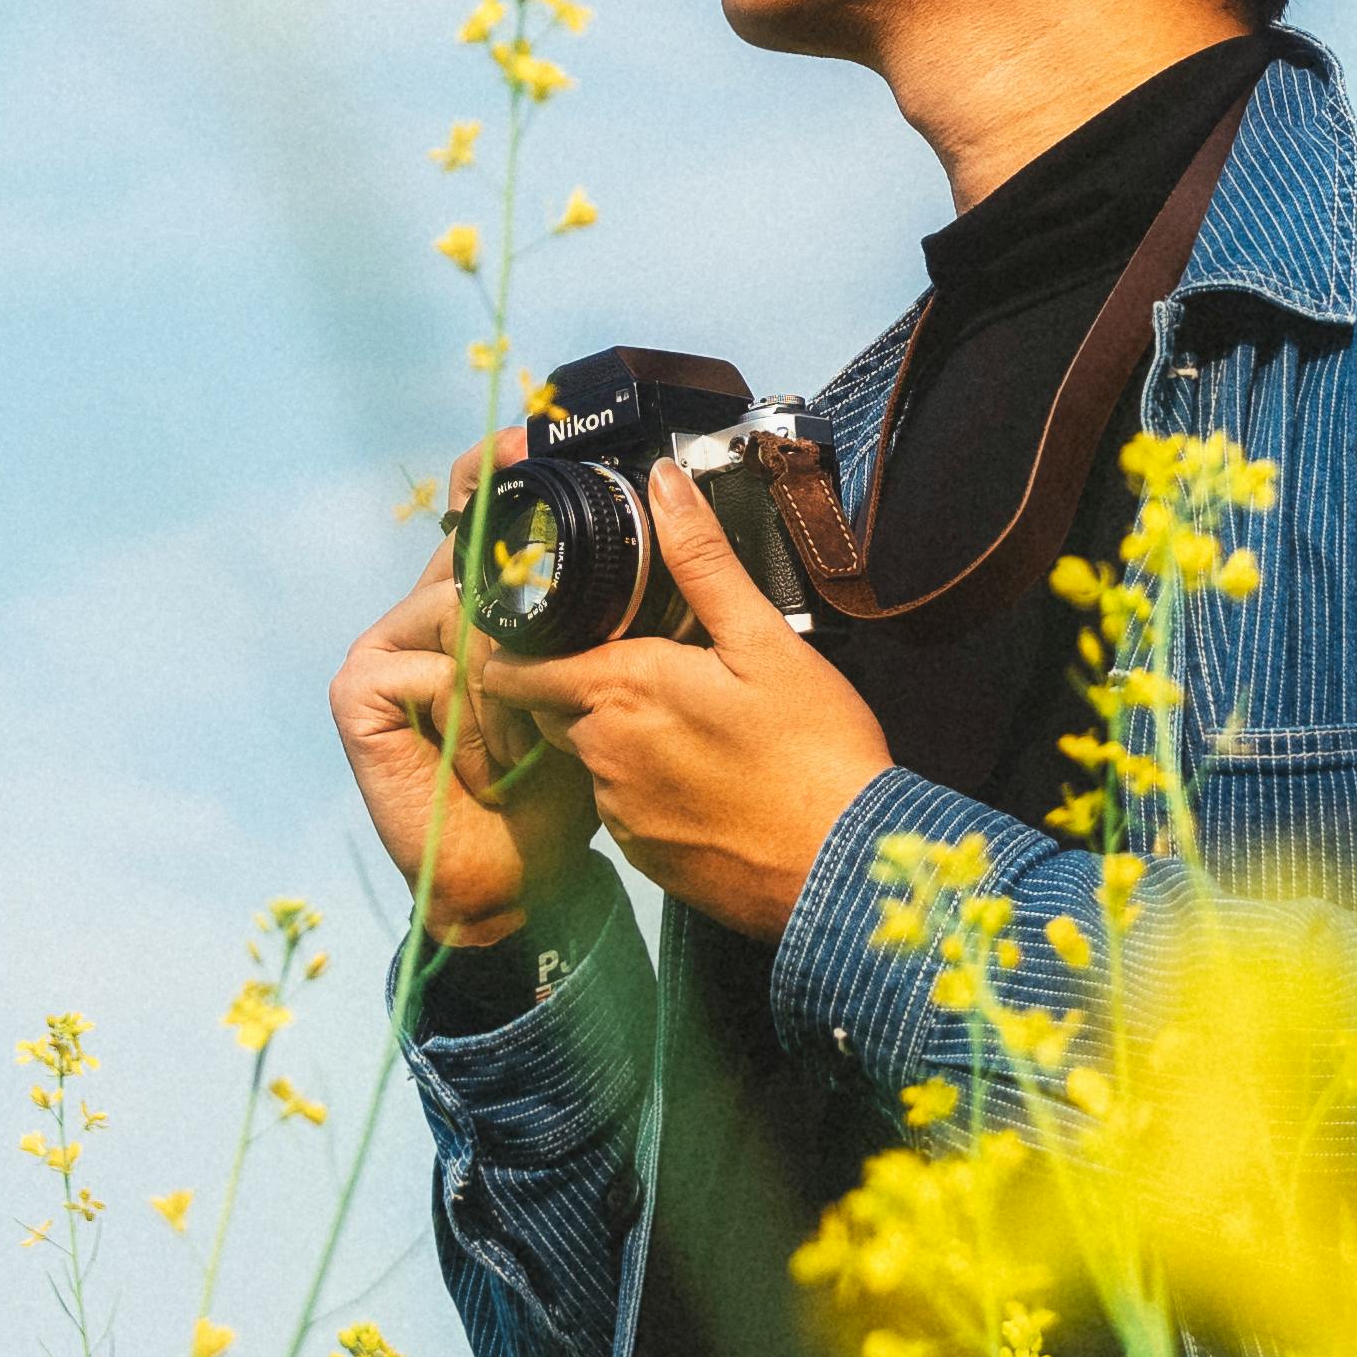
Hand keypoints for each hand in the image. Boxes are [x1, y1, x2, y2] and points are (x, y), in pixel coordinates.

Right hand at [331, 443, 604, 950]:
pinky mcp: (359, 690)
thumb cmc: (557, 785)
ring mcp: (385, 649)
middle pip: (466, 557)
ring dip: (504, 688)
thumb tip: (649, 529)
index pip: (476, 515)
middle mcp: (426, 614)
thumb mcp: (598, 685)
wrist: (519, 877)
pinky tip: (483, 763)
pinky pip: (424, 666)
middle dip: (518, 601)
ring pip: (456, 613)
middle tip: (553, 671)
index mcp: (477, 605)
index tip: (527, 433)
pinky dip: (467, 717)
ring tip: (523, 750)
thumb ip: (599, 617)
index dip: (493, 472)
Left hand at [491, 456, 896, 945]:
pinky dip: (645, 788)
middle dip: (574, 686)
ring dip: (615, 738)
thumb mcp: (764, 641)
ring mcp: (620, 814)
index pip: (516, 670)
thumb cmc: (812, 753)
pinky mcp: (645, 858)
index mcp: (620, 691)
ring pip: (589, 760)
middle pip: (552, 710)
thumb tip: (664, 482)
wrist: (843, 873)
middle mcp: (602, 755)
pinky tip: (701, 779)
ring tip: (684, 724)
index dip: (514, 648)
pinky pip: (622, 809)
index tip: (538, 630)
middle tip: (636, 663)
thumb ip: (703, 561)